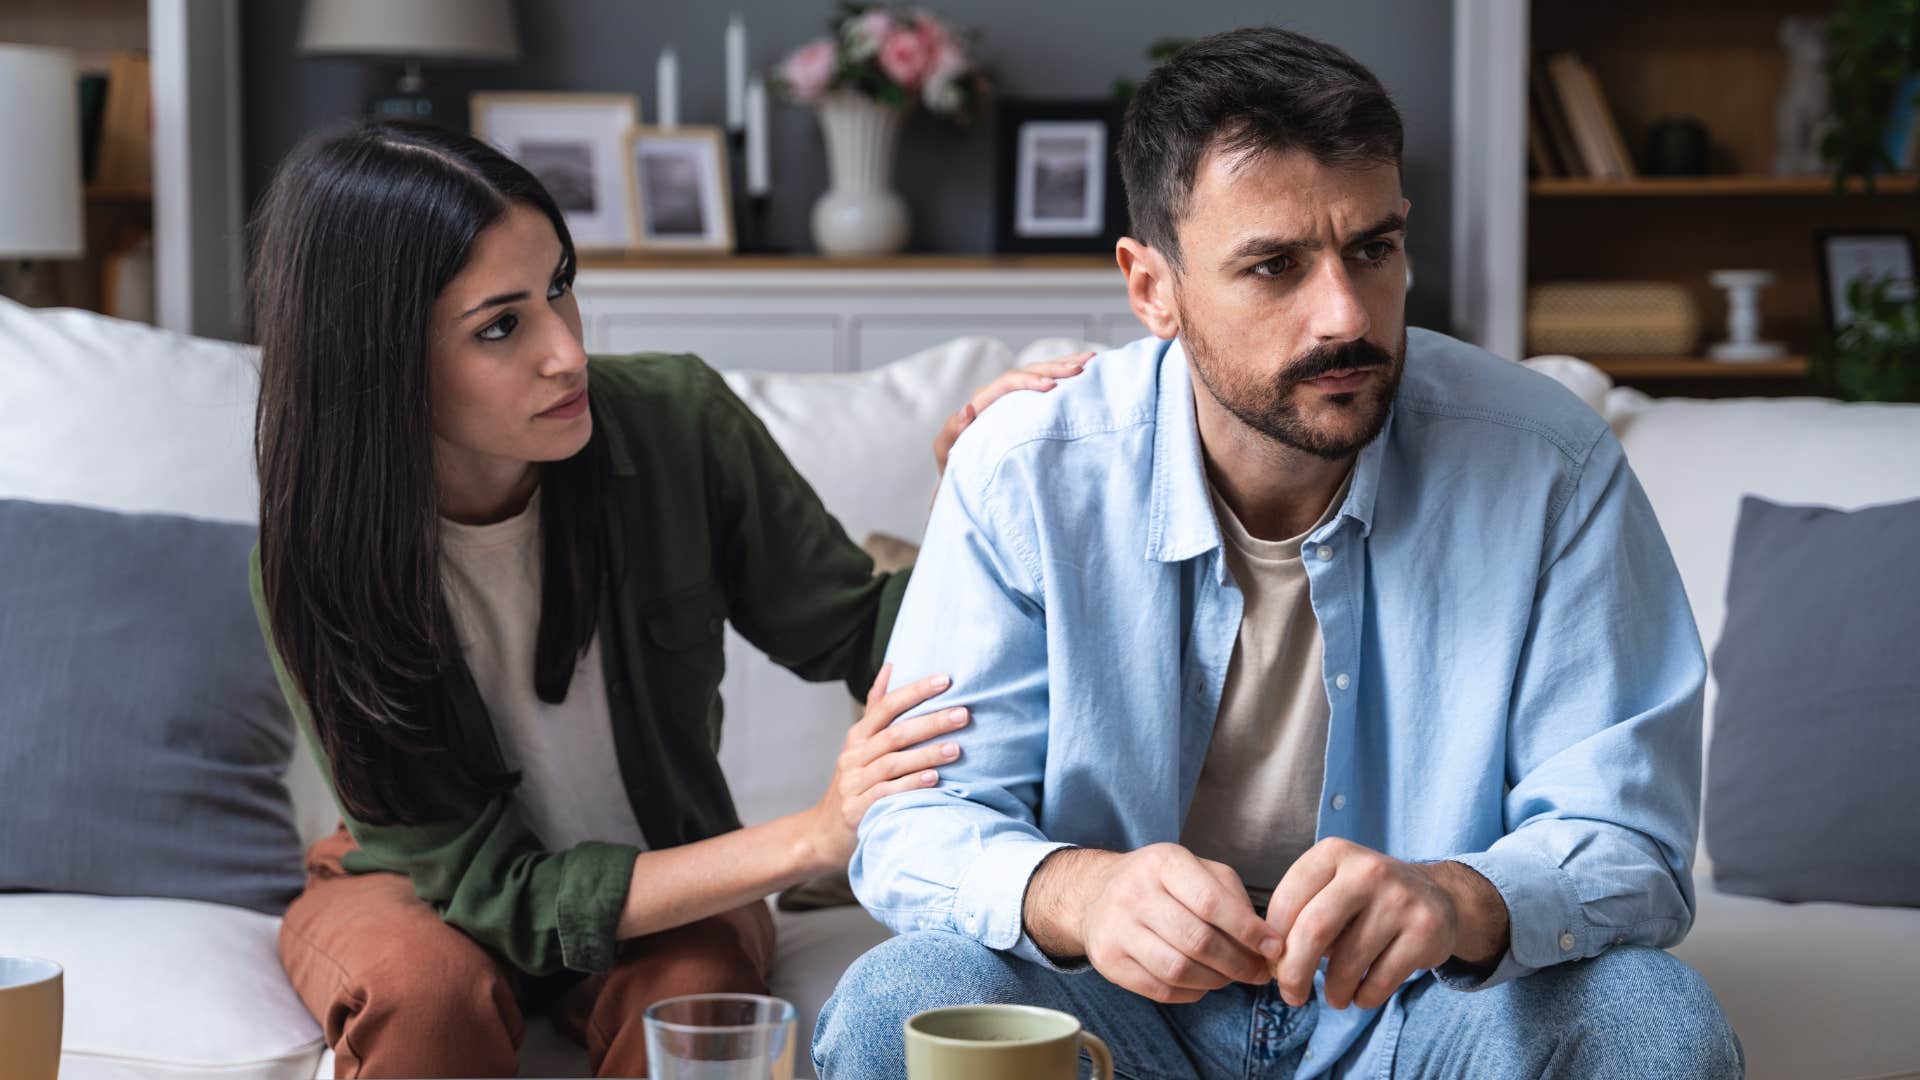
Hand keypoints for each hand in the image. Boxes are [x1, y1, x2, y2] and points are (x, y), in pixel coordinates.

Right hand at [808, 663, 970, 871]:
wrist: (824, 833)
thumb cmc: (855, 783)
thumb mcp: (861, 745)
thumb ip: (876, 708)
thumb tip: (890, 666)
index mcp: (858, 736)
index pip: (886, 706)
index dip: (915, 691)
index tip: (945, 680)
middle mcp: (854, 756)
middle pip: (894, 734)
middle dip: (931, 722)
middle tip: (964, 714)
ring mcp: (853, 783)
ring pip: (892, 763)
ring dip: (926, 754)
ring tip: (956, 749)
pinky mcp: (856, 810)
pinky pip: (886, 794)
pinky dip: (910, 785)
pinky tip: (934, 779)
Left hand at [933, 352, 1093, 474]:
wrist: (964, 473)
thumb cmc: (955, 465)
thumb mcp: (946, 451)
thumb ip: (951, 432)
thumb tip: (967, 410)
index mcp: (983, 401)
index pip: (1008, 382)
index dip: (1029, 381)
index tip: (1051, 387)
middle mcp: (999, 394)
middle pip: (1029, 371)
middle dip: (1054, 367)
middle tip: (1079, 368)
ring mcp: (1014, 398)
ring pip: (1040, 372)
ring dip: (1064, 364)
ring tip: (1090, 360)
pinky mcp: (1026, 404)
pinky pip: (1046, 384)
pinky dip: (1065, 375)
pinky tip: (1087, 369)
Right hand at [1033, 844, 1283, 1003]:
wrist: (1097, 891)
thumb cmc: (1160, 882)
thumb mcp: (1197, 869)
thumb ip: (1232, 897)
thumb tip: (1266, 939)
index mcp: (1163, 862)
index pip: (1211, 902)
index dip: (1248, 930)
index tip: (1273, 948)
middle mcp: (1134, 892)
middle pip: (1197, 940)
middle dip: (1238, 963)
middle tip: (1257, 972)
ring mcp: (1116, 927)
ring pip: (1178, 969)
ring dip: (1215, 981)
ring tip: (1230, 977)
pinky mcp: (1107, 960)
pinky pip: (1159, 989)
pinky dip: (1190, 992)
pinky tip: (1200, 983)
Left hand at [1265, 838, 1505, 1010]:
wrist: (1437, 896)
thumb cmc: (1365, 899)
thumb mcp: (1330, 888)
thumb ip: (1299, 915)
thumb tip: (1274, 962)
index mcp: (1334, 853)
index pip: (1287, 901)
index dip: (1273, 941)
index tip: (1273, 964)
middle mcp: (1368, 870)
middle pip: (1314, 931)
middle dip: (1294, 972)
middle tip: (1291, 994)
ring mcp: (1400, 899)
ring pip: (1347, 963)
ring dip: (1333, 991)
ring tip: (1334, 997)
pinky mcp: (1425, 931)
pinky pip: (1380, 981)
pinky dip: (1363, 997)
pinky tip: (1361, 994)